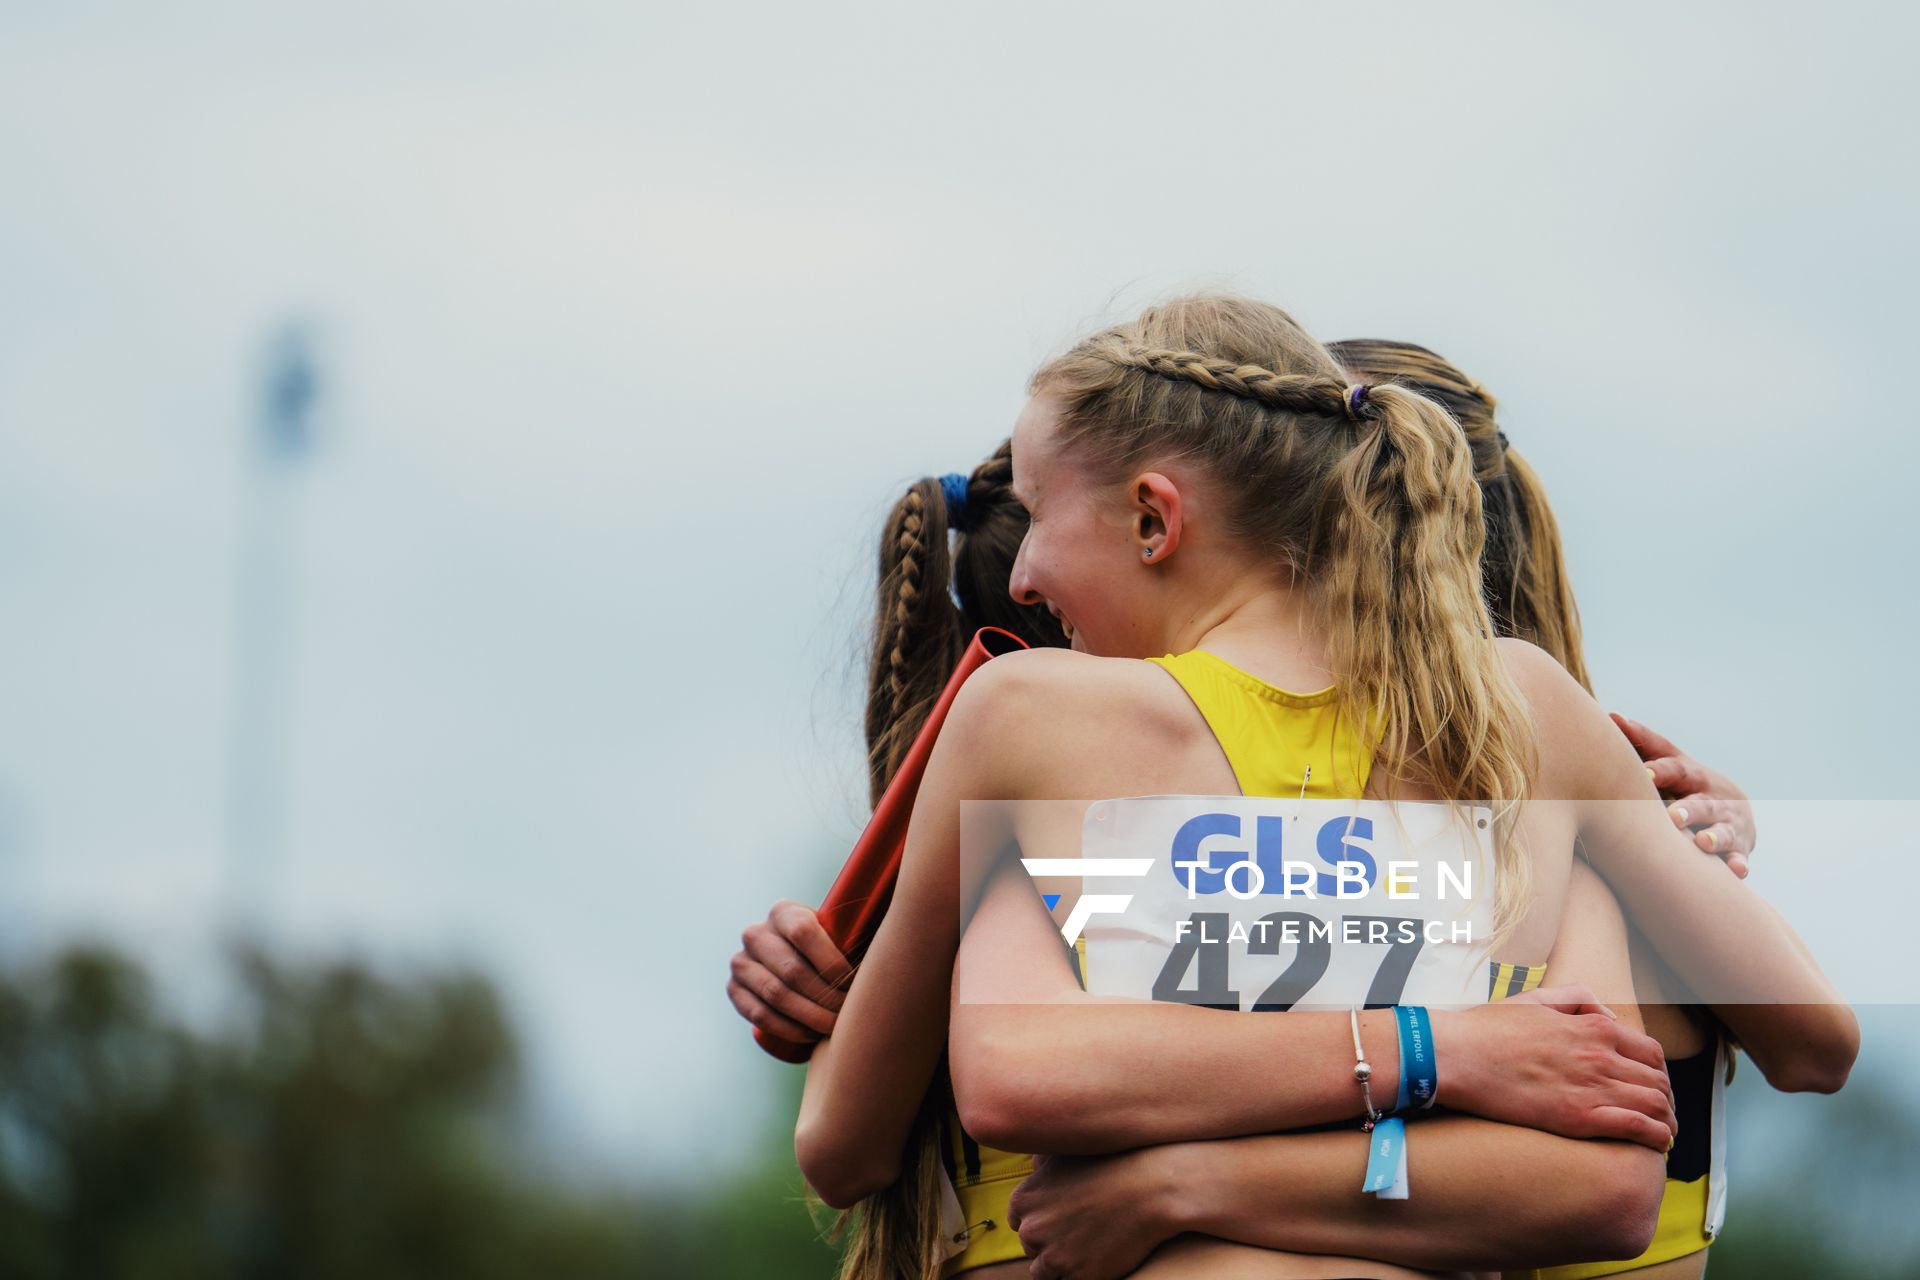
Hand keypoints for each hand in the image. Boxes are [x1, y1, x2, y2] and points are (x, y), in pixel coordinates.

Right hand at [726, 900, 854, 1043]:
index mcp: (783, 911)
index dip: (832, 961)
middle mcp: (755, 933)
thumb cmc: (832, 946)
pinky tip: (811, 1035)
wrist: (797, 962)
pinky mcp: (734, 990)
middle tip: (850, 1012)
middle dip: (825, 996)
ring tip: (835, 1026)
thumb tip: (893, 939)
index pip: (804, 932)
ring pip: (776, 995)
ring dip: (810, 1016)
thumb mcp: (839, 929)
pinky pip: (760, 1015)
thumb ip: (859, 928)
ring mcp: (741, 963)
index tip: (856, 982)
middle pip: (792, 969)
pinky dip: (789, 1029)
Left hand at [1007, 1150, 1180, 1279]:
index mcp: (1023, 1200)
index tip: (1062, 1219)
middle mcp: (1032, 1229)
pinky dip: (1081, 1275)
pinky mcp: (1079, 1277)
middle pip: (1031, 1247)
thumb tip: (1031, 1167)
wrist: (1150, 1188)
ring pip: (1045, 1272)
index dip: (1042, 1222)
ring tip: (1088, 1246)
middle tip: (1081, 1230)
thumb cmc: (1111, 1164)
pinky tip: (1098, 1258)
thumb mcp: (1065, 1154)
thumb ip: (1039, 1165)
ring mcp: (1054, 1256)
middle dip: (1051, 1243)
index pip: (1019, 1223)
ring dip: (1062, 1264)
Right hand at [1437, 985, 1676, 1151]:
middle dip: (1667, 1100)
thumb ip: (1577, 998)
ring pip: (1654, 1105)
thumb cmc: (1488, 1029)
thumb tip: (1608, 1014)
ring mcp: (1591, 1086)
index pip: (1651, 1052)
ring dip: (1667, 1121)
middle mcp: (1600, 1055)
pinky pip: (1635, 1127)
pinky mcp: (1578, 1116)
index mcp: (1592, 1027)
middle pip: (1658, 1081)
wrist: (1457, 1055)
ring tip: (1664, 1134)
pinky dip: (1654, 1137)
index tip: (1655, 1086)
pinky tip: (1655, 1144)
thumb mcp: (1535, 1000)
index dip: (1660, 1073)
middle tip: (1663, 1114)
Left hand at [1611, 712, 1754, 877]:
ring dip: (1714, 836)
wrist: (1736, 811)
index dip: (1661, 771)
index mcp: (1692, 775)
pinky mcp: (1739, 848)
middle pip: (1702, 801)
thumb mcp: (1671, 762)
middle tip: (1672, 816)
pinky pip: (1740, 858)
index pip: (1676, 769)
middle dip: (1688, 808)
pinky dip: (1738, 865)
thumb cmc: (1686, 784)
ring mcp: (1729, 823)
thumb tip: (1609, 714)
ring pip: (1723, 830)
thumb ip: (1644, 742)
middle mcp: (1714, 797)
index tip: (1644, 774)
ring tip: (1703, 842)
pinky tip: (1736, 873)